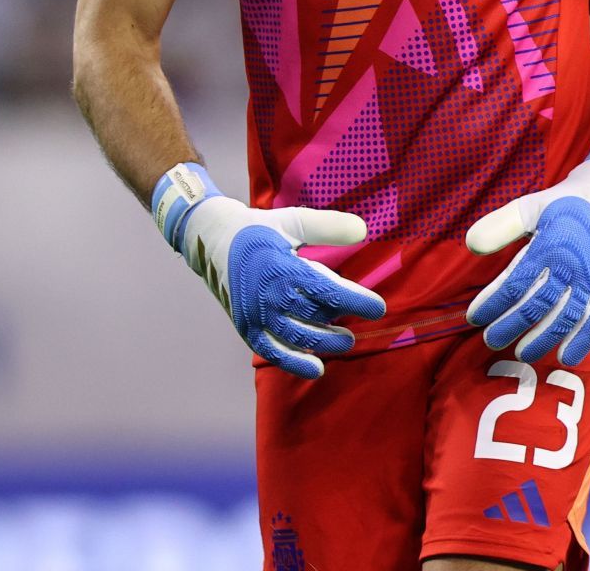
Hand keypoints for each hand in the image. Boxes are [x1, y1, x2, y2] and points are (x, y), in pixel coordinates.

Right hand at [153, 164, 385, 378]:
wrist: (210, 240)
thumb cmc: (259, 229)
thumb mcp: (293, 221)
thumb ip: (328, 226)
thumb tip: (363, 230)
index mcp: (283, 269)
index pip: (328, 291)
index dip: (357, 301)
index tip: (378, 308)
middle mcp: (269, 297)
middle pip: (315, 319)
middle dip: (340, 326)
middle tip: (356, 327)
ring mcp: (257, 315)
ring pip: (297, 338)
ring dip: (323, 344)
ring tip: (344, 342)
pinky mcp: (246, 327)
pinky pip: (272, 351)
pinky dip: (294, 363)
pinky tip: (316, 369)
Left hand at [464, 156, 589, 364]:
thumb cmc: (563, 202)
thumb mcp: (529, 205)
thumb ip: (501, 225)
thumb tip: (471, 244)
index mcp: (550, 244)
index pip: (515, 282)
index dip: (493, 304)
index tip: (474, 318)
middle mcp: (573, 264)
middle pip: (537, 305)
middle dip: (511, 326)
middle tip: (491, 341)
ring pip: (565, 317)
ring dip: (543, 339)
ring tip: (522, 353)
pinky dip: (583, 340)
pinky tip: (566, 356)